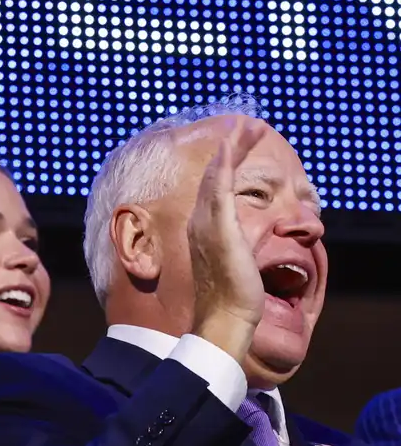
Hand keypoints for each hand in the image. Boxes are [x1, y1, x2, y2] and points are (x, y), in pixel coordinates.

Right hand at [187, 118, 265, 366]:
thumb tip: (235, 253)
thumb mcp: (231, 268)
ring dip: (231, 146)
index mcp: (203, 231)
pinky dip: (225, 161)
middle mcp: (200, 223)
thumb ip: (230, 254)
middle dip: (228, 147)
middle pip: (214, 175)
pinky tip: (233, 143)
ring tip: (245, 124)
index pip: (215, 189)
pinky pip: (221, 185)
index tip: (235, 146)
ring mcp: (207, 223)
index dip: (224, 165)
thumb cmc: (229, 303)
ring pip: (218, 174)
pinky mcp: (219, 226)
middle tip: (243, 125)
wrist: (223, 320)